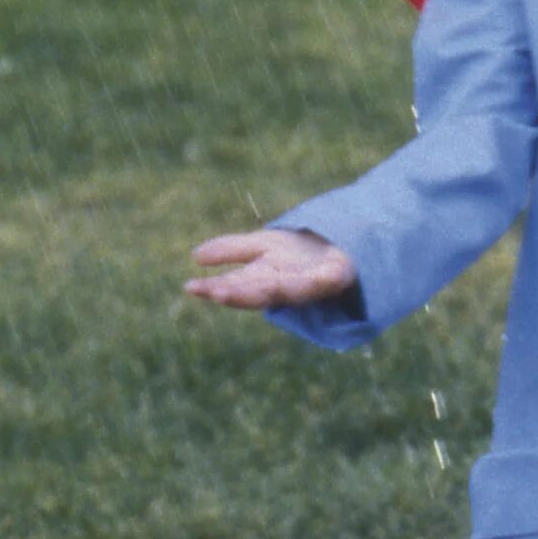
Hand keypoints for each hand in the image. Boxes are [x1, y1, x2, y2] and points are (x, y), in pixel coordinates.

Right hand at [186, 227, 354, 309]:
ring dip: (276, 290)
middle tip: (216, 293)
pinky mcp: (338, 274)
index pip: (237, 286)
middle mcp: (287, 285)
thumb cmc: (302, 252)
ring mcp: (313, 282)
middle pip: (260, 292)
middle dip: (239, 294)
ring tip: (261, 287)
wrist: (344, 244)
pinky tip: (324, 276)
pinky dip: (327, 279)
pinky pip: (332, 278)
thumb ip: (231, 251)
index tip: (192, 288)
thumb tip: (195, 256)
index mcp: (267, 280)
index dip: (217, 288)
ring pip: (291, 290)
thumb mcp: (263, 245)